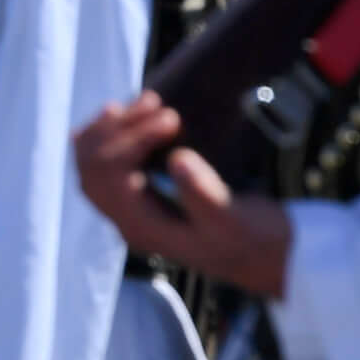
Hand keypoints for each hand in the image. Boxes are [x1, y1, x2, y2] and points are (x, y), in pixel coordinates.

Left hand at [72, 93, 292, 301]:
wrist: (267, 257)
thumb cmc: (255, 237)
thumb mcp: (236, 217)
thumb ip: (205, 193)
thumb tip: (177, 159)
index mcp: (143, 228)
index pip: (111, 176)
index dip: (132, 139)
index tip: (172, 117)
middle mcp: (128, 222)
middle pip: (93, 168)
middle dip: (118, 128)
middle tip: (156, 102)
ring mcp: (130, 212)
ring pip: (92, 164)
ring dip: (111, 128)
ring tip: (145, 102)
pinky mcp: (139, 200)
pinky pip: (104, 165)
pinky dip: (109, 136)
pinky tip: (123, 114)